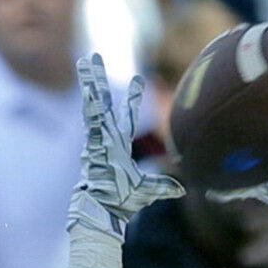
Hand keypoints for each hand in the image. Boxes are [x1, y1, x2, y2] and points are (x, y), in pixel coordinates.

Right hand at [68, 53, 182, 239]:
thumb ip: (163, 186)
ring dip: (89, 83)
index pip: (125, 116)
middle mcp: (105, 138)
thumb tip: (182, 189)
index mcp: (117, 144)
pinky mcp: (93, 144)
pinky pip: (92, 120)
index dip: (132, 98)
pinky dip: (90, 104)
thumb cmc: (121, 203)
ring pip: (93, 105)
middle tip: (94, 57)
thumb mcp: (148, 191)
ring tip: (85, 61)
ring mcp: (97, 139)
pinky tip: (88, 87)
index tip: (139, 78)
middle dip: (97, 80)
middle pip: (101, 102)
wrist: (103, 211)